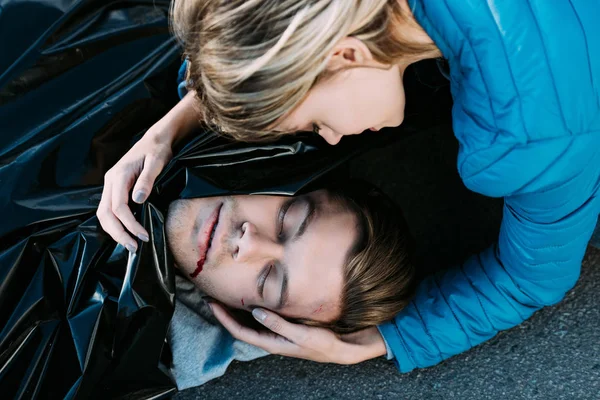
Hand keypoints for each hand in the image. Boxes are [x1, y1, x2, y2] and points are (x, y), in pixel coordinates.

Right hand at [97, 124, 172, 250]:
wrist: (155, 139)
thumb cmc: (158, 150)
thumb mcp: (156, 162)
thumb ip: (147, 180)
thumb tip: (138, 200)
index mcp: (119, 176)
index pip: (118, 207)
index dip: (129, 224)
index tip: (143, 236)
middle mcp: (110, 181)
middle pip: (105, 214)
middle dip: (118, 233)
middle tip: (134, 247)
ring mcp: (110, 185)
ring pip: (103, 214)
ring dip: (115, 231)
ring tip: (131, 244)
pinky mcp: (115, 188)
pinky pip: (109, 209)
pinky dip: (115, 224)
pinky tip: (127, 232)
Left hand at [210, 303, 386, 364]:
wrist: (342, 348)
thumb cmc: (323, 344)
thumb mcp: (301, 335)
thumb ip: (278, 323)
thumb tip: (255, 312)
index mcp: (272, 343)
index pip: (240, 331)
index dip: (224, 318)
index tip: (212, 304)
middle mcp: (271, 338)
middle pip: (240, 326)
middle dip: (225, 313)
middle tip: (212, 296)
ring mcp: (277, 333)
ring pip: (250, 322)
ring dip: (237, 311)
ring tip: (225, 296)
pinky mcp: (285, 327)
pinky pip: (262, 318)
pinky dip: (252, 308)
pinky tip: (250, 300)